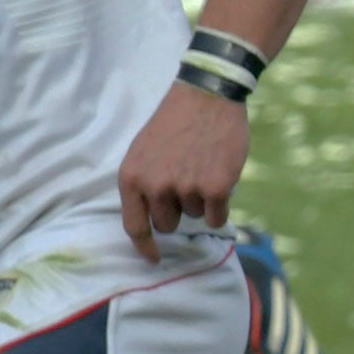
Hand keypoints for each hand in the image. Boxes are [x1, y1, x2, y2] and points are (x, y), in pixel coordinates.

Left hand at [118, 75, 249, 259]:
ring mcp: (186, 188)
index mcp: (132, 177)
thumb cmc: (175, 123)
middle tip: (187, 181)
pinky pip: (217, 217)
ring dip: (201, 200)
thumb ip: (142, 184)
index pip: (134, 226)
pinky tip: (221, 179)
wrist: (207, 95)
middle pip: (168, 224)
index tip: (154, 258)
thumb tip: (150, 221)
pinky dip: (221, 205)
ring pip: (195, 216)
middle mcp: (155, 187)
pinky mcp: (216, 188)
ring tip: (203, 167)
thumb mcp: (142, 151)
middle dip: (178, 210)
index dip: (145, 247)